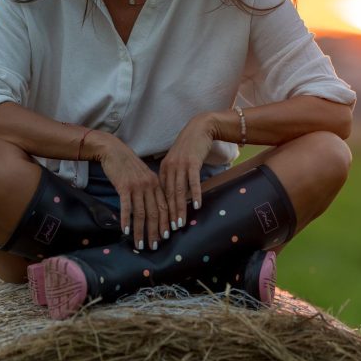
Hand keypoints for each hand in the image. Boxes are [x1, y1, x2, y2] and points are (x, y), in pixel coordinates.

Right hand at [96, 135, 168, 250]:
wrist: (115, 151)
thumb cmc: (129, 166)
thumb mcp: (145, 177)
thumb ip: (151, 190)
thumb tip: (155, 209)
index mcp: (157, 184)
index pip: (165, 207)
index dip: (166, 223)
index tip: (166, 237)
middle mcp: (150, 185)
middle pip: (155, 213)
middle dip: (155, 232)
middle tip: (154, 247)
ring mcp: (137, 186)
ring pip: (141, 213)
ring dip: (141, 231)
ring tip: (140, 244)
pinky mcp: (124, 186)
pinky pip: (127, 206)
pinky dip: (126, 220)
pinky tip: (125, 231)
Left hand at [159, 113, 215, 228]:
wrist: (200, 128)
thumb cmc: (189, 147)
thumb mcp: (177, 162)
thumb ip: (174, 178)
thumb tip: (174, 197)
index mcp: (163, 170)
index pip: (161, 195)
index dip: (161, 211)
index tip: (162, 226)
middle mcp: (170, 168)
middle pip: (168, 196)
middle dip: (168, 215)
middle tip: (169, 231)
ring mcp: (181, 165)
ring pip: (179, 191)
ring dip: (179, 209)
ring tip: (180, 224)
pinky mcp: (193, 162)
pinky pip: (193, 181)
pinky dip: (194, 194)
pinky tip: (196, 206)